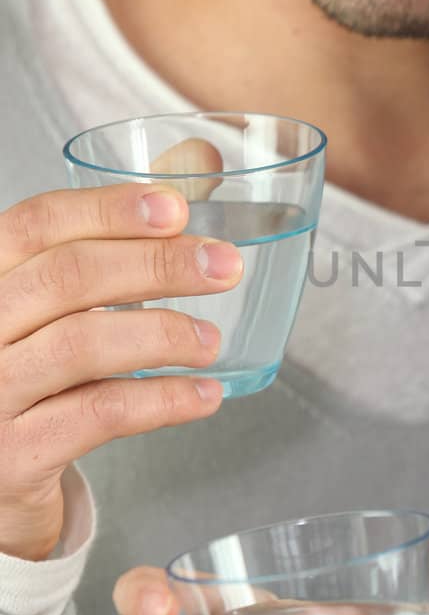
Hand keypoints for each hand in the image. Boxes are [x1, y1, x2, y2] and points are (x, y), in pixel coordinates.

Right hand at [0, 183, 242, 560]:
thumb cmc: (25, 375)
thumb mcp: (49, 304)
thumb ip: (116, 236)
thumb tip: (202, 158)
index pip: (35, 224)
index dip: (108, 210)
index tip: (177, 209)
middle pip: (66, 278)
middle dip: (156, 265)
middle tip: (222, 267)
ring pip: (81, 344)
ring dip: (162, 335)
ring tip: (210, 341)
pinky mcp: (11, 456)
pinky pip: (97, 414)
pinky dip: (161, 400)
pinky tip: (202, 395)